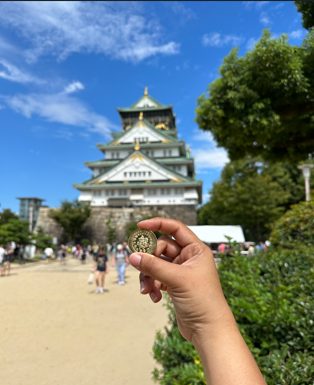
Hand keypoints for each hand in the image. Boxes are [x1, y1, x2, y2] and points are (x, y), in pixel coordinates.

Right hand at [128, 217, 232, 342]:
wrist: (208, 330)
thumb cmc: (203, 301)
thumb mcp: (177, 279)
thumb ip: (153, 266)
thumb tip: (133, 256)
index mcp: (196, 250)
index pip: (175, 228)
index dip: (157, 224)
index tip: (140, 226)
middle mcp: (189, 257)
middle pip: (161, 248)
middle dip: (149, 259)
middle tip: (140, 267)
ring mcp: (181, 271)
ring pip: (156, 264)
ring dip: (149, 275)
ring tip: (147, 289)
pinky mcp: (174, 284)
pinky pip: (157, 277)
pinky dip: (152, 285)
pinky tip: (154, 297)